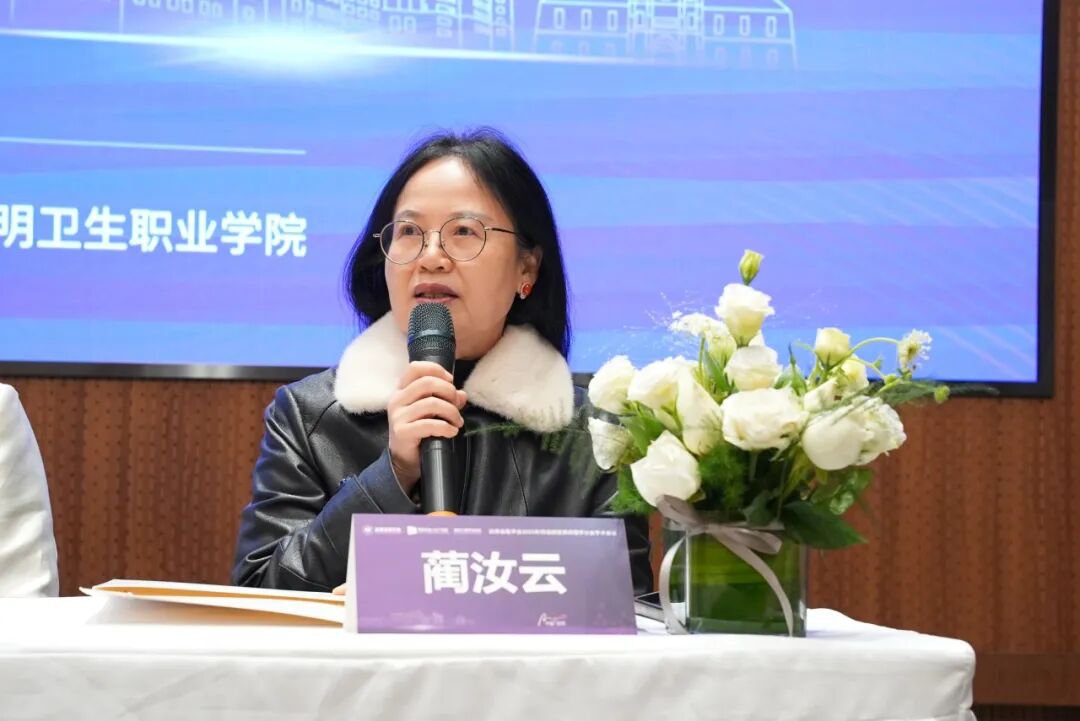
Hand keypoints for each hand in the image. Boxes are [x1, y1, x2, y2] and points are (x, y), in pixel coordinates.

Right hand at [387, 361, 466, 493]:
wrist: (405, 460)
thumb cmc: (419, 432)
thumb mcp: (432, 412)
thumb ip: (446, 400)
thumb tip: (462, 394)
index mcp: (402, 390)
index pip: (415, 368)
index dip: (436, 370)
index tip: (450, 382)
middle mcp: (397, 399)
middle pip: (427, 382)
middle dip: (449, 392)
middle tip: (457, 404)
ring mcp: (398, 416)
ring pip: (431, 403)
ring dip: (451, 412)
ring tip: (457, 422)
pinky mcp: (402, 431)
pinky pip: (429, 424)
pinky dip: (445, 427)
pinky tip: (451, 432)